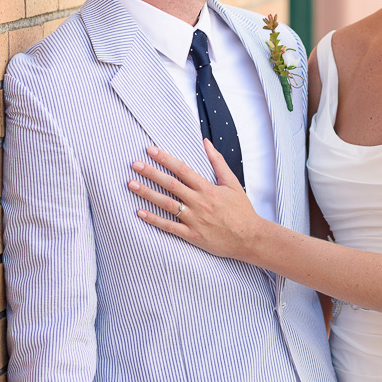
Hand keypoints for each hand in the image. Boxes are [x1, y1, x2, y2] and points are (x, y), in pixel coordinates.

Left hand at [128, 140, 258, 259]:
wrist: (249, 237)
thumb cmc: (242, 210)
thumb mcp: (232, 183)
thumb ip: (218, 162)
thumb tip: (206, 143)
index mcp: (208, 188)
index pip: (182, 170)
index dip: (166, 159)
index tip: (151, 151)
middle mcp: (199, 202)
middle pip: (171, 184)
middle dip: (151, 173)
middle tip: (135, 164)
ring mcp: (194, 219)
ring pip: (166, 204)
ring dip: (147, 194)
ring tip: (131, 185)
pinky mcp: (192, 235)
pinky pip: (169, 226)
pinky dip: (154, 219)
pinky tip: (140, 212)